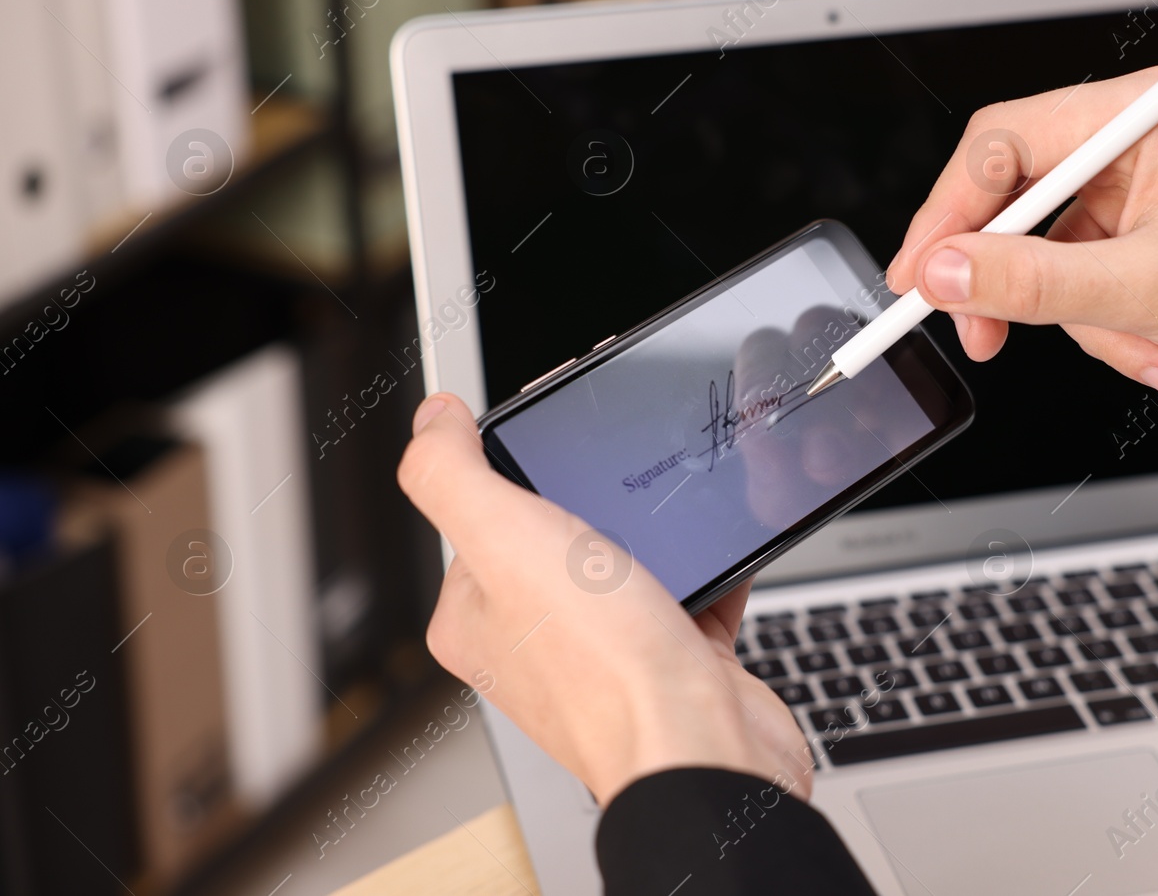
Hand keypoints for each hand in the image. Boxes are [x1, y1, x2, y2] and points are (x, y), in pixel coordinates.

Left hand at [398, 393, 810, 806]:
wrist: (702, 747)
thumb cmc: (604, 668)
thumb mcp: (504, 539)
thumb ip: (450, 472)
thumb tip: (431, 419)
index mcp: (476, 617)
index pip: (477, 517)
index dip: (512, 471)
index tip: (548, 439)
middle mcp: (533, 641)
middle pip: (557, 533)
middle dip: (594, 500)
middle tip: (618, 474)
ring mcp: (604, 653)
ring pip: (627, 561)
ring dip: (655, 531)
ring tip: (670, 513)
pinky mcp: (671, 659)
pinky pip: (688, 592)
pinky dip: (707, 568)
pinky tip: (718, 552)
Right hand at [885, 69, 1157, 475]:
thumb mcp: (1147, 287)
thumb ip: (1032, 279)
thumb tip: (941, 271)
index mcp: (1137, 117)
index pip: (1002, 145)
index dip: (948, 213)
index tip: (918, 279)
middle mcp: (1134, 147)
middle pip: (1019, 212)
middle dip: (1028, 292)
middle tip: (989, 342)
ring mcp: (1141, 202)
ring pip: (1053, 271)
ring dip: (1103, 333)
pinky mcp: (1148, 250)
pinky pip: (1090, 299)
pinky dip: (1127, 340)